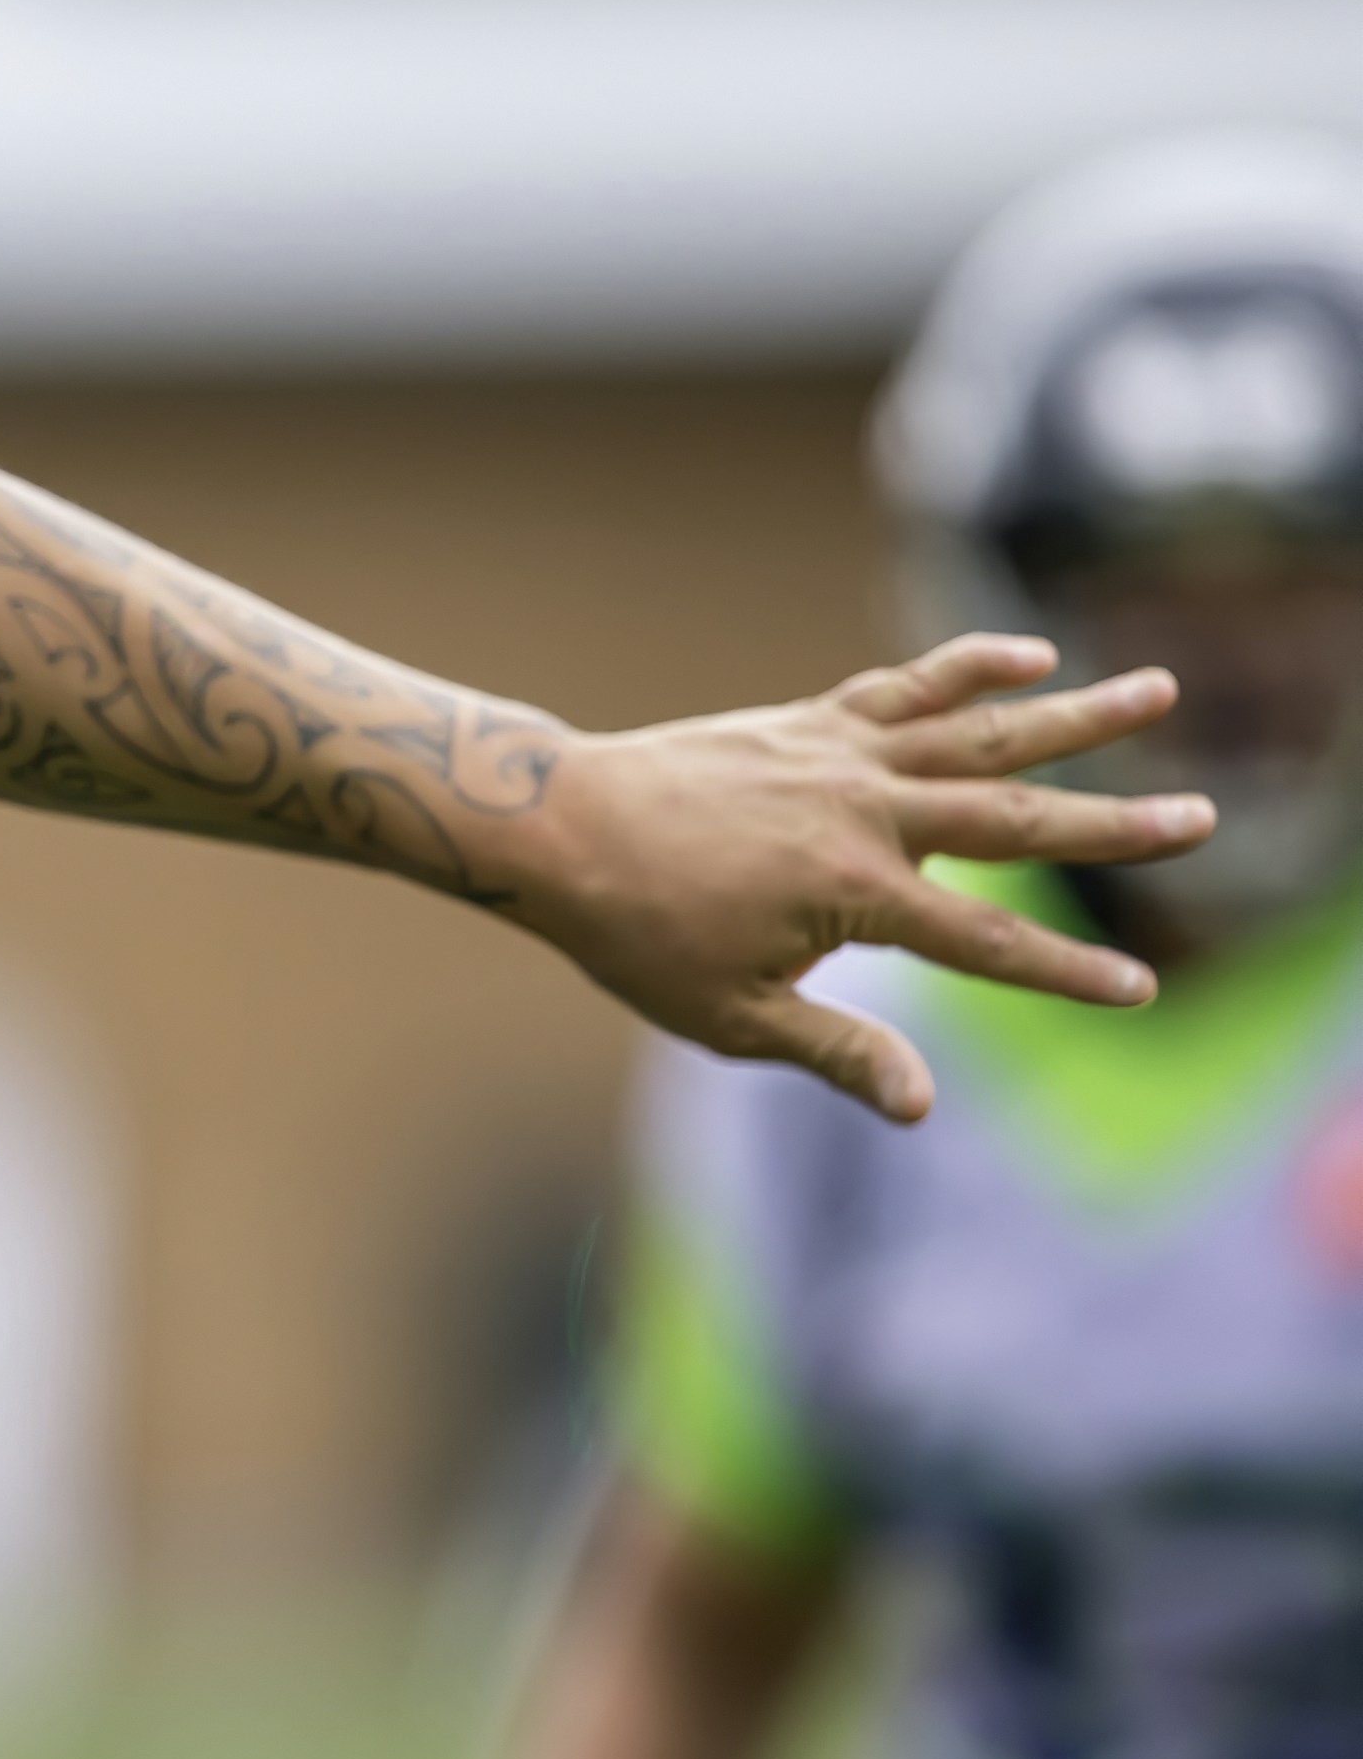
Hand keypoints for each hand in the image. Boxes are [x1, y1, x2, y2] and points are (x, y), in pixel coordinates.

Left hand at [508, 637, 1210, 1121]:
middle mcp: (867, 815)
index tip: (1140, 991)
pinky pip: (906, 688)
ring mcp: (842, 757)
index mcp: (857, 898)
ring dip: (1076, 713)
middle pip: (1016, 821)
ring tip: (1160, 686)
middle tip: (1202, 819)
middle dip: (1114, 827)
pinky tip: (1030, 652)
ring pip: (982, 732)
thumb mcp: (729, 1015)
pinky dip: (967, 666)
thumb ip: (835, 1051)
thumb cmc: (632, 932)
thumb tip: (922, 1106)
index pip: (989, 946)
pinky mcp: (812, 722)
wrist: (556, 826)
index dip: (1066, 974)